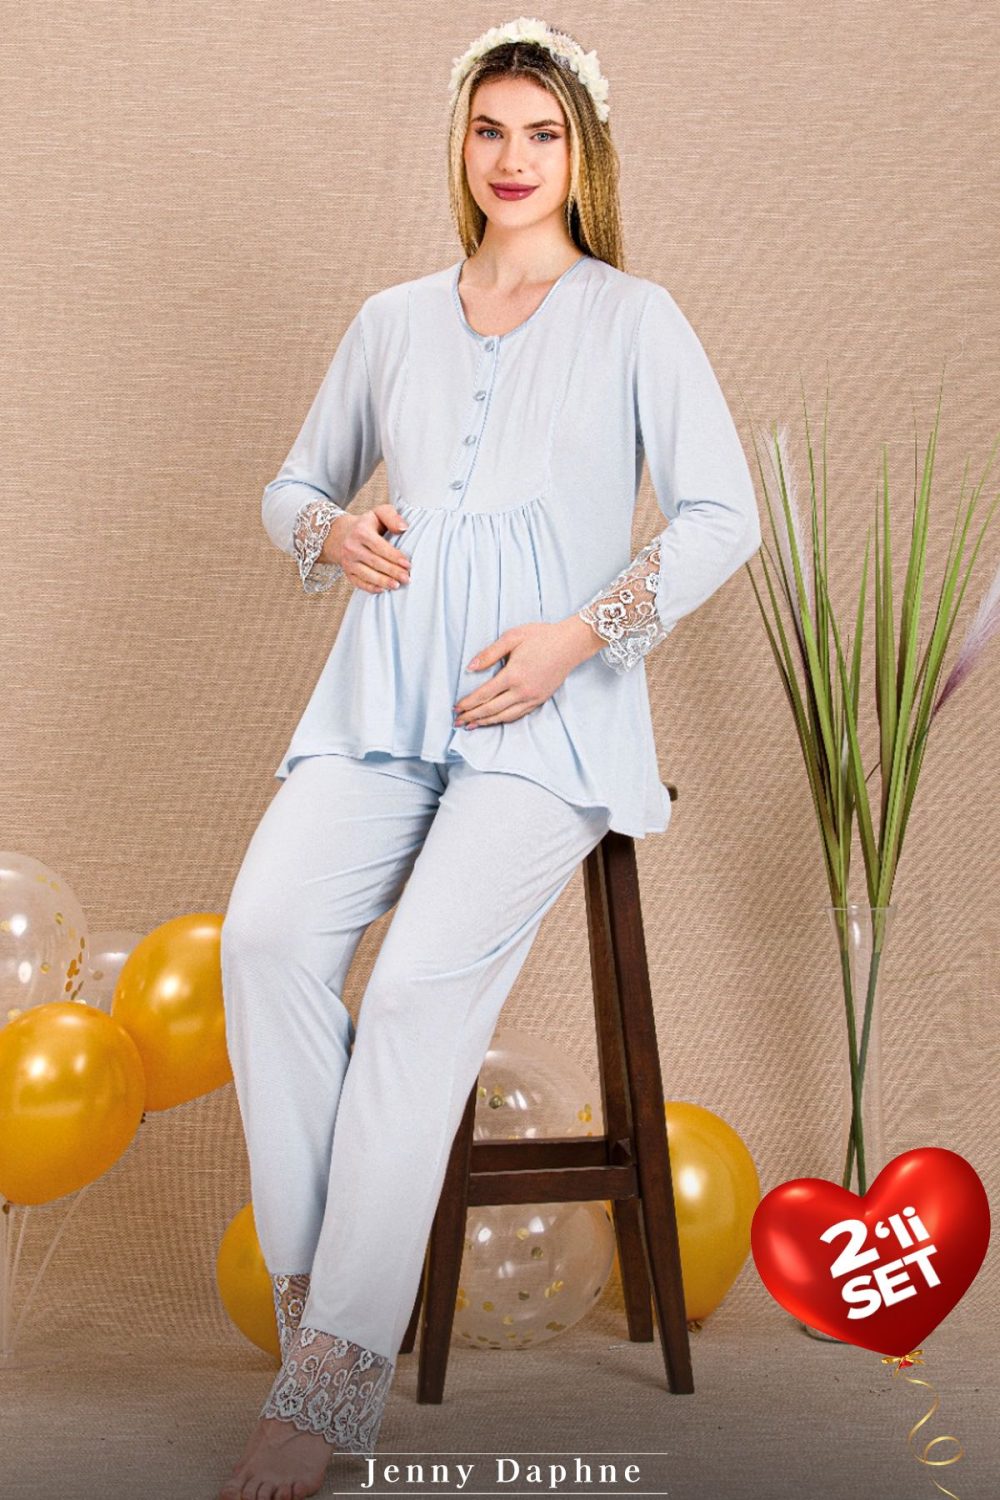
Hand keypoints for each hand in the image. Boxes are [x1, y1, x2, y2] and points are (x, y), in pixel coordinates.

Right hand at [326, 504, 411, 592]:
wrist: (342, 534)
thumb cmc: (367, 524)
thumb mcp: (379, 513)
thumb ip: (392, 517)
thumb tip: (403, 528)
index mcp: (361, 531)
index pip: (379, 546)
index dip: (394, 556)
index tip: (407, 564)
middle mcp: (352, 547)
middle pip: (374, 562)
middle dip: (392, 571)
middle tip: (406, 578)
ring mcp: (348, 561)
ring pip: (366, 574)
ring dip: (382, 581)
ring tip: (396, 586)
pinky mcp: (347, 572)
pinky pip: (358, 583)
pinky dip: (370, 588)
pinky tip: (382, 590)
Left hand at [454, 616, 604, 728]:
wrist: (570, 644)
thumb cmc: (541, 636)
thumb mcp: (512, 637)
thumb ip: (490, 653)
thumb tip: (470, 667)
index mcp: (513, 675)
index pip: (484, 694)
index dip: (468, 703)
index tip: (456, 708)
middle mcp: (522, 691)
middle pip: (492, 709)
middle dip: (472, 716)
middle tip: (457, 721)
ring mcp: (533, 698)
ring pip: (505, 716)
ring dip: (486, 722)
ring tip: (472, 725)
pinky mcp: (540, 700)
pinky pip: (518, 715)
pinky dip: (503, 720)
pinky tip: (494, 720)